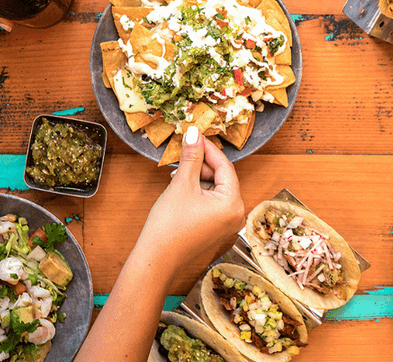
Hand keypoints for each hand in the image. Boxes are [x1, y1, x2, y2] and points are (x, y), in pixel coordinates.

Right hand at [141, 126, 245, 259]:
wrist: (156, 259)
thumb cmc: (169, 226)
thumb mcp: (182, 184)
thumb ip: (191, 156)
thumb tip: (195, 133)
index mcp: (233, 204)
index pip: (225, 166)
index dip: (209, 149)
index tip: (196, 136)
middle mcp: (236, 215)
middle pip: (222, 177)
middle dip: (202, 165)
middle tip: (185, 153)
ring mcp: (227, 223)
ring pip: (216, 189)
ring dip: (198, 177)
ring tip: (179, 173)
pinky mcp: (216, 228)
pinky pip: (212, 202)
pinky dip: (199, 192)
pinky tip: (182, 188)